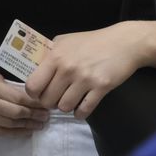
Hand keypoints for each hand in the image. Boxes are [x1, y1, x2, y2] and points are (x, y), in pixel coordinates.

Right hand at [0, 69, 50, 136]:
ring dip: (27, 125)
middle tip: (47, 116)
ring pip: (8, 124)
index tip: (46, 103)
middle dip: (34, 115)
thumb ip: (3, 84)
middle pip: (15, 112)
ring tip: (40, 125)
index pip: (16, 97)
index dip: (33, 102)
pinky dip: (14, 133)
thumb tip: (23, 94)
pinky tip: (26, 132)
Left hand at [24, 22, 146, 118]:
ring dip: (65, 107)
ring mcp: (85, 79)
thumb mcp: (64, 41)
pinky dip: (80, 113)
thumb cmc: (91, 41)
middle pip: (47, 100)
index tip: (39, 93)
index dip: (33, 93)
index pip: (33, 84)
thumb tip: (35, 69)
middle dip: (49, 102)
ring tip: (69, 101)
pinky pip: (84, 110)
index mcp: (55, 56)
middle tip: (55, 99)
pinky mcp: (101, 88)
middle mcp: (67, 69)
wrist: (123, 43)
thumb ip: (49, 55)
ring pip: (65, 107)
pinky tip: (80, 110)